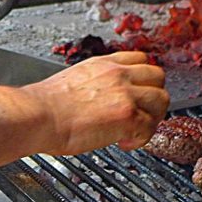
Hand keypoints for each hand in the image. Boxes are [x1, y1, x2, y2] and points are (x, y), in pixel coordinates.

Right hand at [28, 51, 167, 152]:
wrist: (40, 115)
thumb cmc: (47, 103)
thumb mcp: (74, 78)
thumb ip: (93, 82)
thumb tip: (96, 97)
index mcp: (104, 64)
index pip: (140, 59)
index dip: (143, 78)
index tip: (138, 91)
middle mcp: (118, 74)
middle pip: (158, 76)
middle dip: (153, 96)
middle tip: (142, 112)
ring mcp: (125, 94)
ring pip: (162, 100)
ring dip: (152, 117)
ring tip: (135, 129)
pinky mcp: (127, 116)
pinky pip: (150, 128)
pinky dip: (141, 139)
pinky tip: (123, 142)